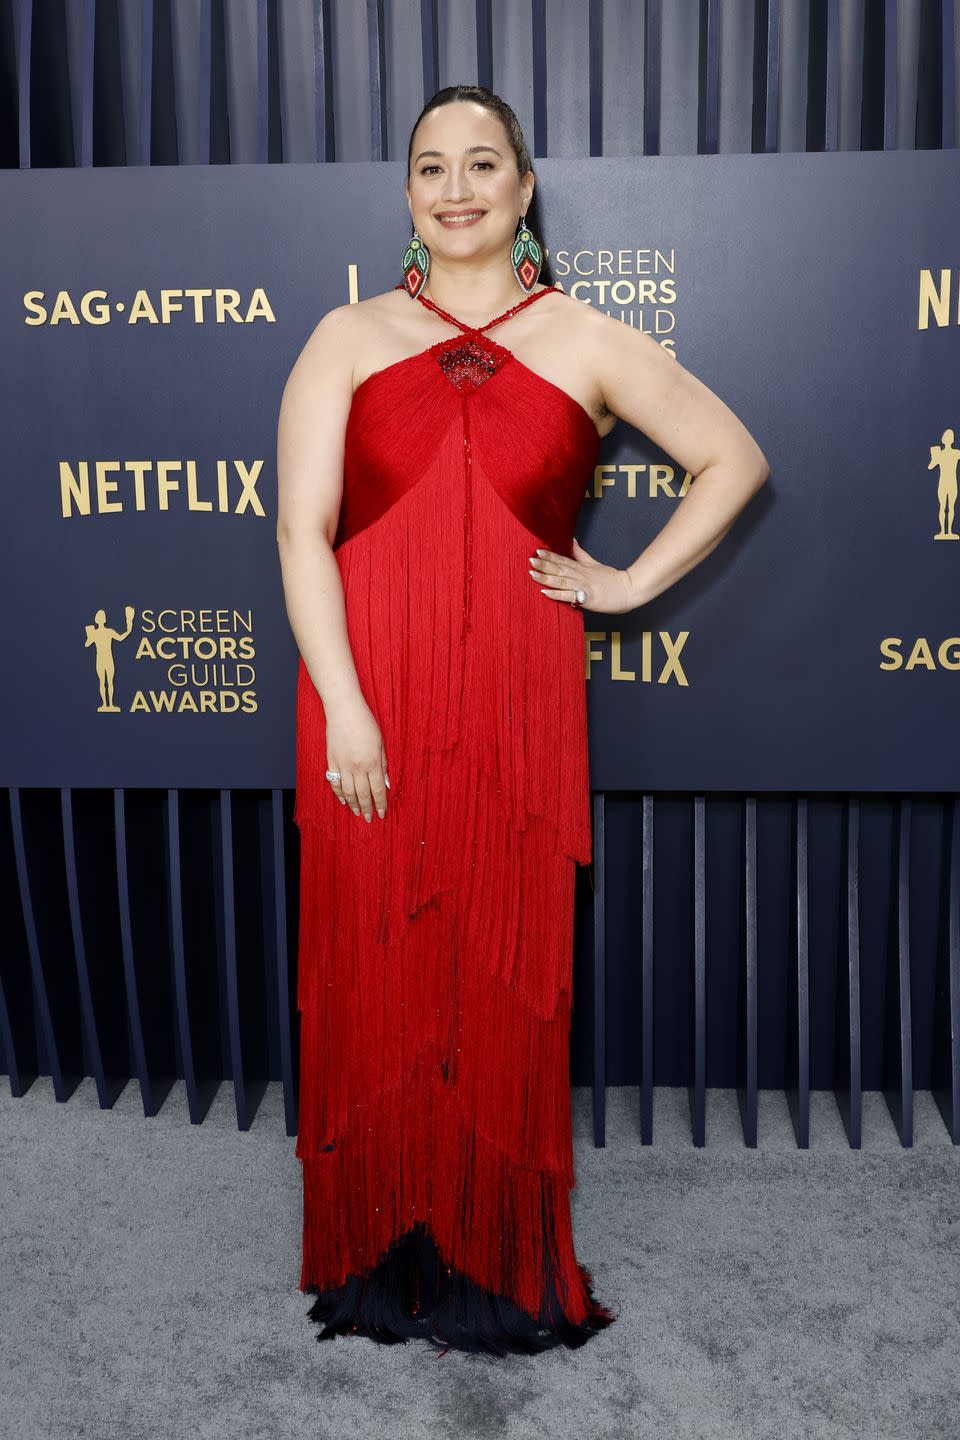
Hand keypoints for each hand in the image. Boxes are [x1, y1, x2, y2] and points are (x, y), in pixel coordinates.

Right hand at [324, 696, 388, 821]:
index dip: (380, 804)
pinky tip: (343, 800)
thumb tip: (385, 783)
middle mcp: (357, 766)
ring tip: (357, 813)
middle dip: (367, 808)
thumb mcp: (380, 743)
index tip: (382, 813)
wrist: (344, 710)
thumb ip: (383, 764)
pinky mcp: (331, 761)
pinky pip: (334, 782)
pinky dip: (338, 793)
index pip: (377, 790)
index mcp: (373, 762)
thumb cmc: (365, 723)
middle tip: (369, 818)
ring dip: (353, 804)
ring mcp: (342, 764)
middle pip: (363, 794)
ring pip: (347, 791)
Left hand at [528, 537, 637, 613]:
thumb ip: (581, 554)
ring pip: (562, 581)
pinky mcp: (588, 598)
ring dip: (546, 577)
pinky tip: (545, 593)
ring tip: (532, 573)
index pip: (563, 560)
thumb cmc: (613, 579)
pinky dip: (557, 594)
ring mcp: (584, 586)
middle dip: (544, 564)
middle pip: (560, 569)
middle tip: (530, 560)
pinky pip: (569, 596)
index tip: (537, 551)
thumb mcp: (595, 563)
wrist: (630, 589)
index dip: (550, 556)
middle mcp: (581, 575)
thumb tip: (571, 541)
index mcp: (582, 567)